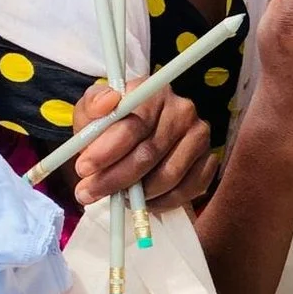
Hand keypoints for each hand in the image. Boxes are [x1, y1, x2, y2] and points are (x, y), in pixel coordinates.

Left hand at [69, 81, 216, 213]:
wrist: (137, 139)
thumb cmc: (112, 126)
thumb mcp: (93, 112)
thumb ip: (93, 106)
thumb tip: (108, 103)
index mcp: (154, 92)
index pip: (133, 125)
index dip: (106, 150)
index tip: (83, 168)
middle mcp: (183, 111)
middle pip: (149, 153)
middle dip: (115, 178)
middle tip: (88, 193)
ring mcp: (200, 136)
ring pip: (168, 176)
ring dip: (138, 194)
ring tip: (116, 196)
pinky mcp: (209, 160)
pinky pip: (187, 189)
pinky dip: (162, 201)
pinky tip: (143, 200)